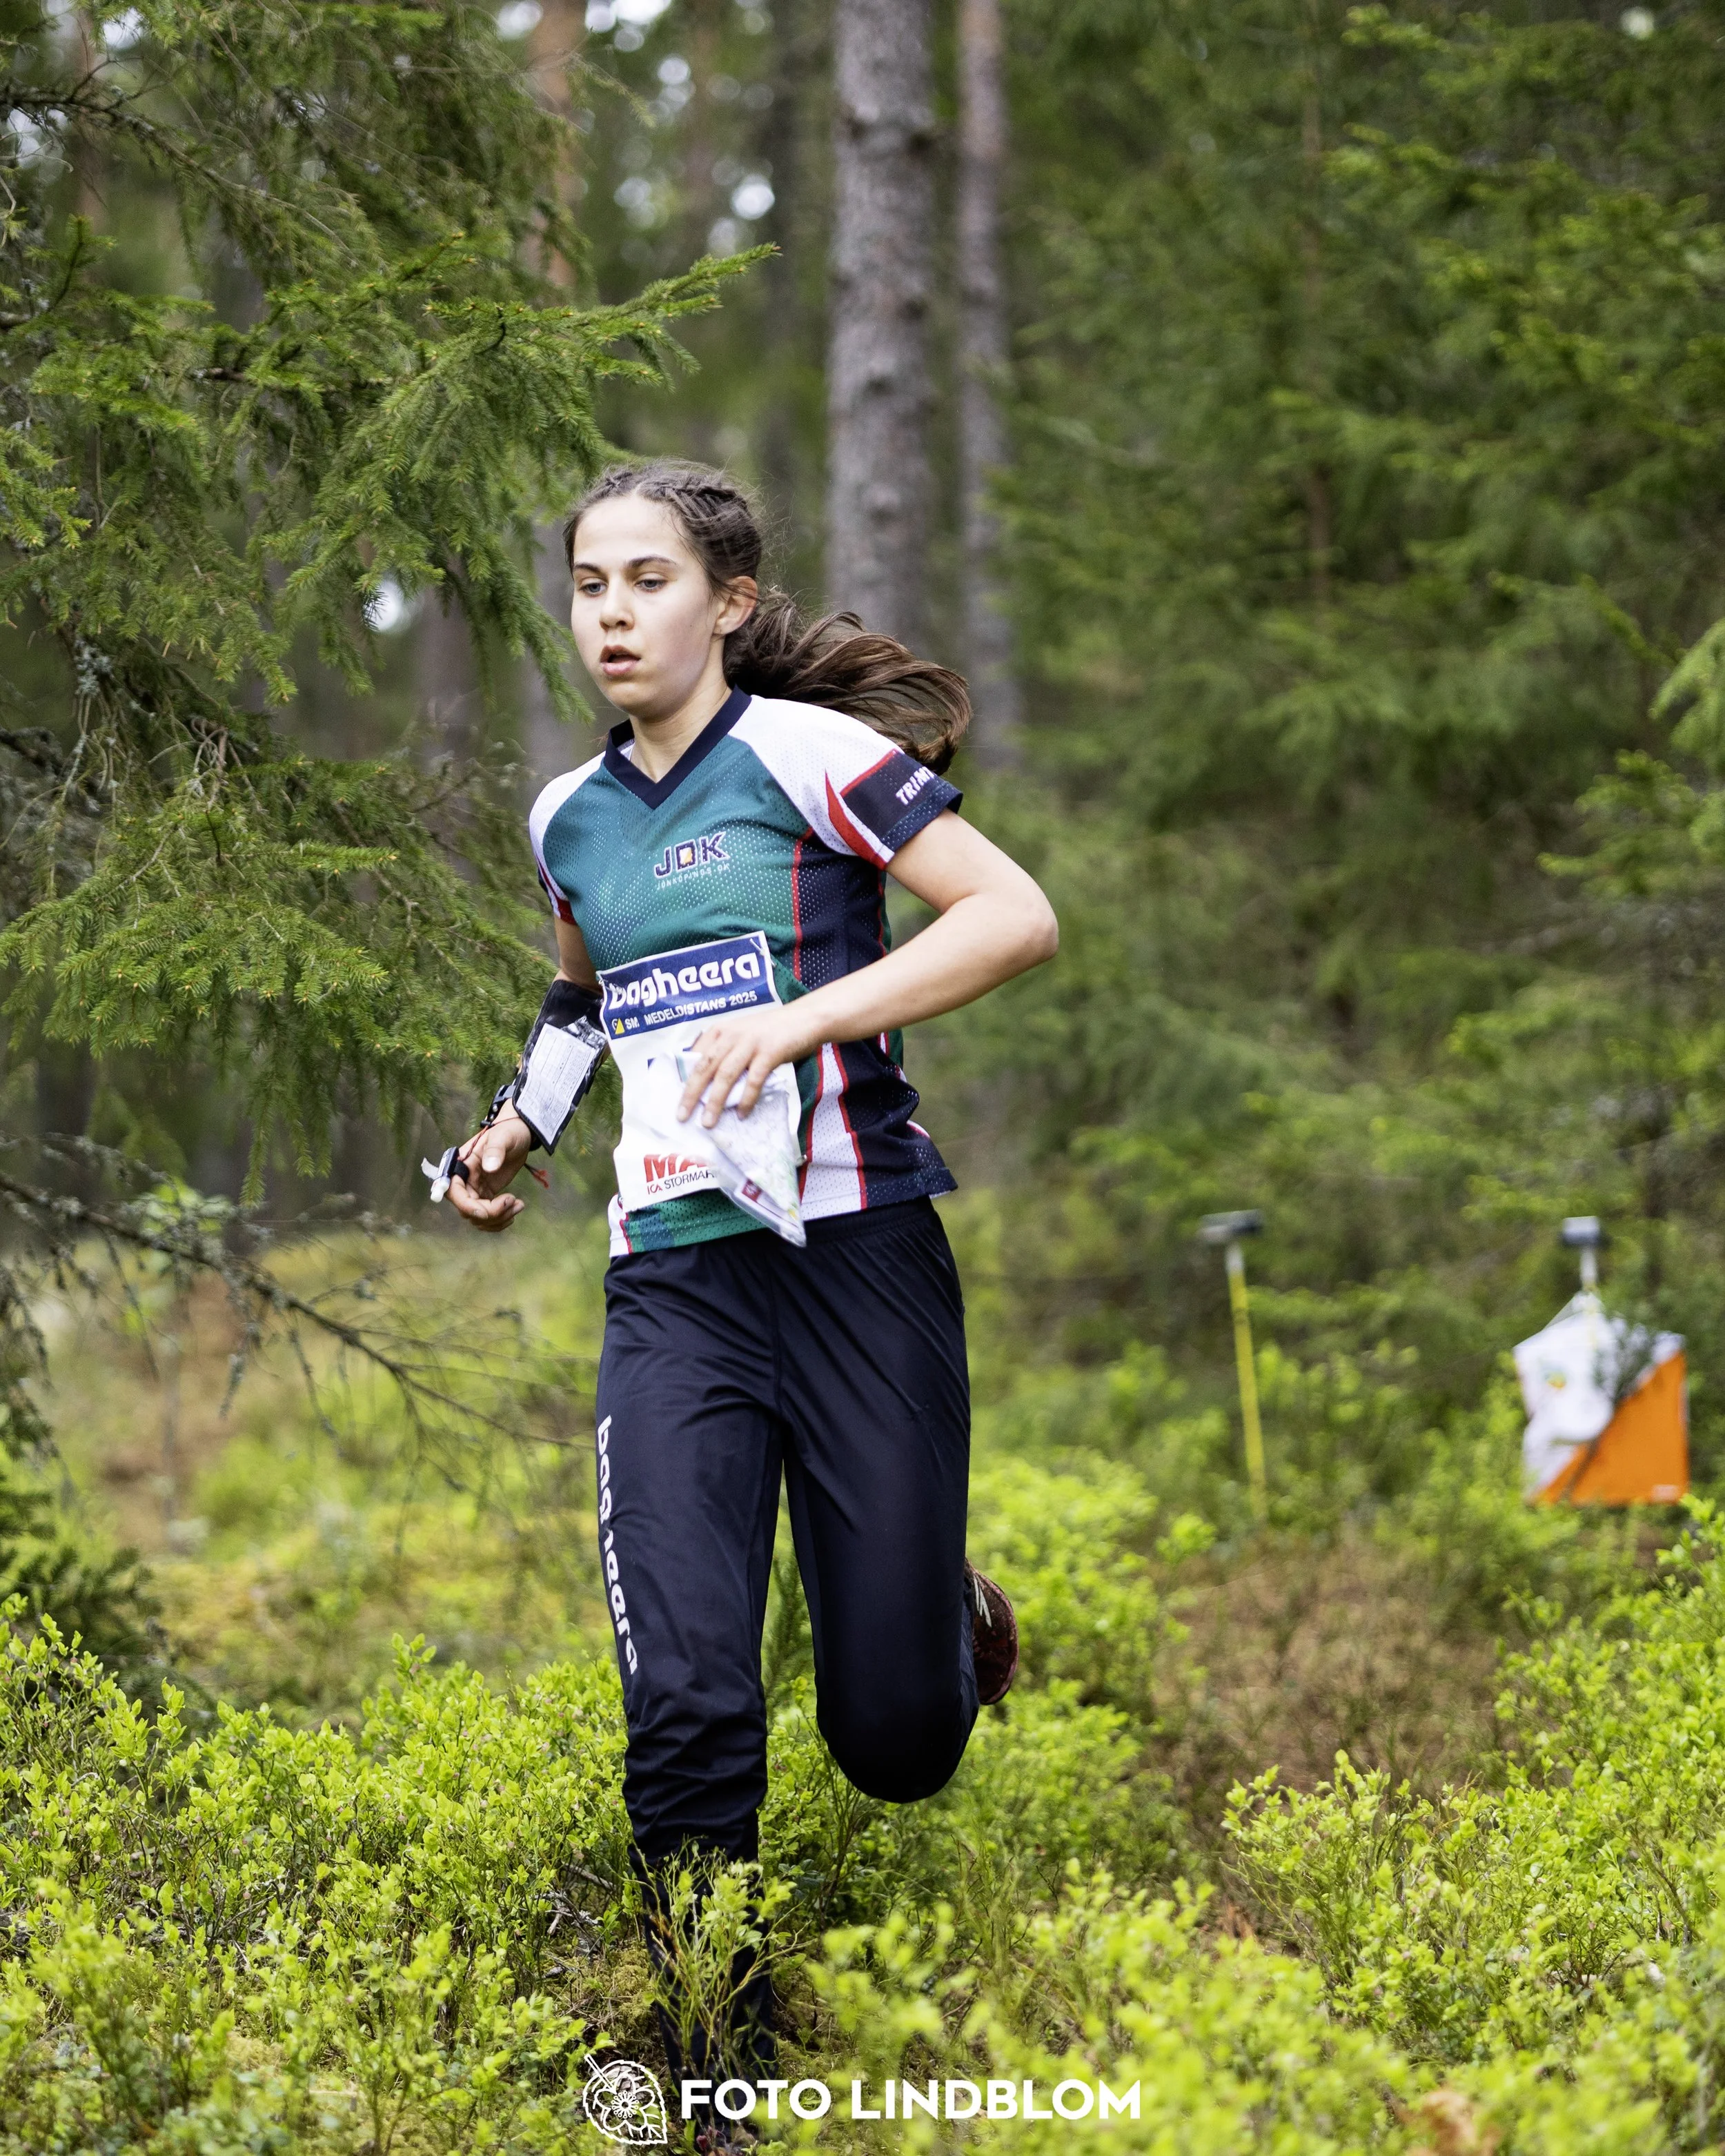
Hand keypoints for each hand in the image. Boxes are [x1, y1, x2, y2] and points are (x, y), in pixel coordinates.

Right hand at [447, 1107, 533, 1232]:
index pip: (453, 1191)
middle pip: (466, 1209)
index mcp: (462, 1164)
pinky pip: (487, 1216)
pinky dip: (500, 1219)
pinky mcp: (486, 1195)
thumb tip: (489, 1167)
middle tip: (513, 1201)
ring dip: (498, 1218)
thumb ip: (495, 1150)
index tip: (485, 1211)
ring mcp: (475, 1189)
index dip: (466, 1206)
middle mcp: (465, 1180)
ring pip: (477, 1217)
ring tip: (519, 1205)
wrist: (519, 1135)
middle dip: (490, 1213)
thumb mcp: (503, 1137)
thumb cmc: (508, 1132)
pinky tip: (515, 1209)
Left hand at [676, 1005, 813, 1128]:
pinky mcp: (769, 1052)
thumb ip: (726, 1052)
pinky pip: (754, 1080)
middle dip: (692, 1094)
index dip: (685, 1079)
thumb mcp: (743, 1034)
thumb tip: (710, 1084)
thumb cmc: (773, 1030)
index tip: (678, 1099)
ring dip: (715, 1101)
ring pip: (725, 1075)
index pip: (695, 1056)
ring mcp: (750, 1043)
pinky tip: (743, 1114)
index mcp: (721, 1030)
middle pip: (705, 1067)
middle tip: (682, 1116)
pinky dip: (746, 1099)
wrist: (806, 1018)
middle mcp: (731, 1035)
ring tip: (708, 1122)